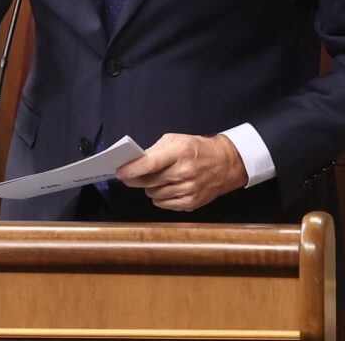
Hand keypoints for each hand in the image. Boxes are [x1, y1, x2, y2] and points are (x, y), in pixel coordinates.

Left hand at [115, 133, 247, 211]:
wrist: (226, 163)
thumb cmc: (196, 148)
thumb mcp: (176, 139)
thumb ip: (154, 150)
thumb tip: (134, 163)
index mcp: (180, 153)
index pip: (150, 164)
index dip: (131, 170)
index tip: (119, 173)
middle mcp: (184, 173)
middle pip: (149, 182)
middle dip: (138, 179)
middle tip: (136, 175)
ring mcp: (188, 190)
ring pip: (154, 194)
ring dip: (151, 188)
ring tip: (159, 179)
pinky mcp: (191, 204)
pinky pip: (163, 204)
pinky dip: (160, 197)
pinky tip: (167, 188)